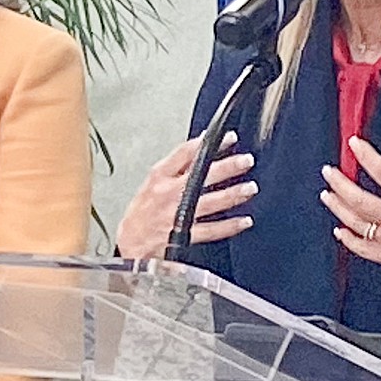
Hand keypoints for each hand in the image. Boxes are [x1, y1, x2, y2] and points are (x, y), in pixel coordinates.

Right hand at [116, 131, 256, 258]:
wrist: (130, 242)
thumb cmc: (143, 211)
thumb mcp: (153, 181)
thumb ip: (177, 164)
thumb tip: (203, 144)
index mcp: (159, 177)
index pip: (184, 154)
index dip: (208, 144)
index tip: (228, 138)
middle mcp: (167, 194)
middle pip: (200, 177)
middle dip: (226, 167)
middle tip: (245, 161)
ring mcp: (175, 215)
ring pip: (209, 202)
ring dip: (232, 195)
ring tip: (249, 188)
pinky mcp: (182, 236)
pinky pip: (210, 230)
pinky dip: (229, 226)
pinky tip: (243, 220)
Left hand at [322, 136, 380, 302]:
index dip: (366, 156)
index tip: (354, 145)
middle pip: (358, 199)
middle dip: (339, 183)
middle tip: (328, 171)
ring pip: (355, 222)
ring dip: (338, 207)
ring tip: (327, 195)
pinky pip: (363, 248)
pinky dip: (348, 240)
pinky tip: (339, 231)